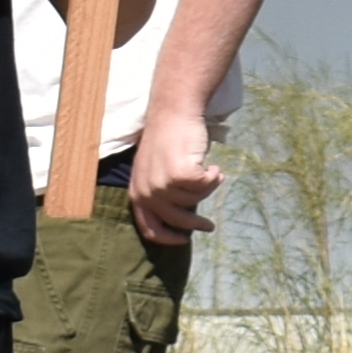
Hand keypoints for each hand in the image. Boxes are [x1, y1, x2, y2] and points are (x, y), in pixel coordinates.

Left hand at [127, 104, 218, 243]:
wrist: (173, 112)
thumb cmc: (167, 138)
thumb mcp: (154, 170)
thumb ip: (161, 192)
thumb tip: (182, 216)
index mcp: (137, 192)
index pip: (149, 227)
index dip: (167, 238)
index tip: (183, 240)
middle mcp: (147, 191)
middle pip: (177, 219)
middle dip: (196, 224)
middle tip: (209, 227)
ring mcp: (162, 184)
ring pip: (196, 199)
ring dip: (208, 186)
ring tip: (210, 172)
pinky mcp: (180, 175)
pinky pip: (207, 185)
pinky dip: (214, 175)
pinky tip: (212, 165)